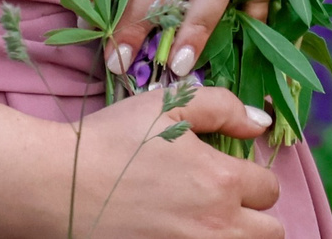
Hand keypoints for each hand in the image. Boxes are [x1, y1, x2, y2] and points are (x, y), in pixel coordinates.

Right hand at [60, 84, 281, 238]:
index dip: (252, 175)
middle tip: (225, 201)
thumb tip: (260, 122)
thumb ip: (221, 107)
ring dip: (236, 233)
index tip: (227, 169)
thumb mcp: (165, 104)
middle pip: (272, 232)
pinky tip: (181, 230)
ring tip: (205, 217)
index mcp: (222, 182)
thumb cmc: (111, 141)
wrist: (59, 186)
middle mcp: (218, 226)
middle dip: (256, 214)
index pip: (269, 188)